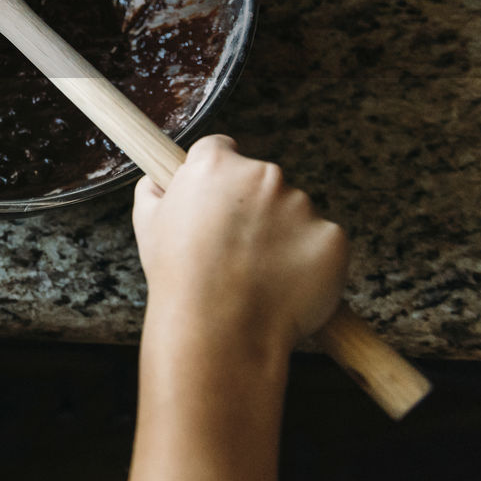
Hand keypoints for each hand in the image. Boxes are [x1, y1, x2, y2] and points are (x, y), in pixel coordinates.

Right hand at [127, 136, 349, 480]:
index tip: (217, 203)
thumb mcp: (147, 225)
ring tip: (258, 276)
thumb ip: (154, 191)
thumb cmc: (180, 280)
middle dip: (254, 210)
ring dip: (283, 237)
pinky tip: (284, 286)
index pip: (222, 150)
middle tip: (235, 251)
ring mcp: (302, 205)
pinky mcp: (332, 237)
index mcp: (216, 165)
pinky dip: (310, 263)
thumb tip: (157, 182)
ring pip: (295, 214)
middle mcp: (262, 175)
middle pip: (262, 182)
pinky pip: (323, 244)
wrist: (219, 329)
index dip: (217, 180)